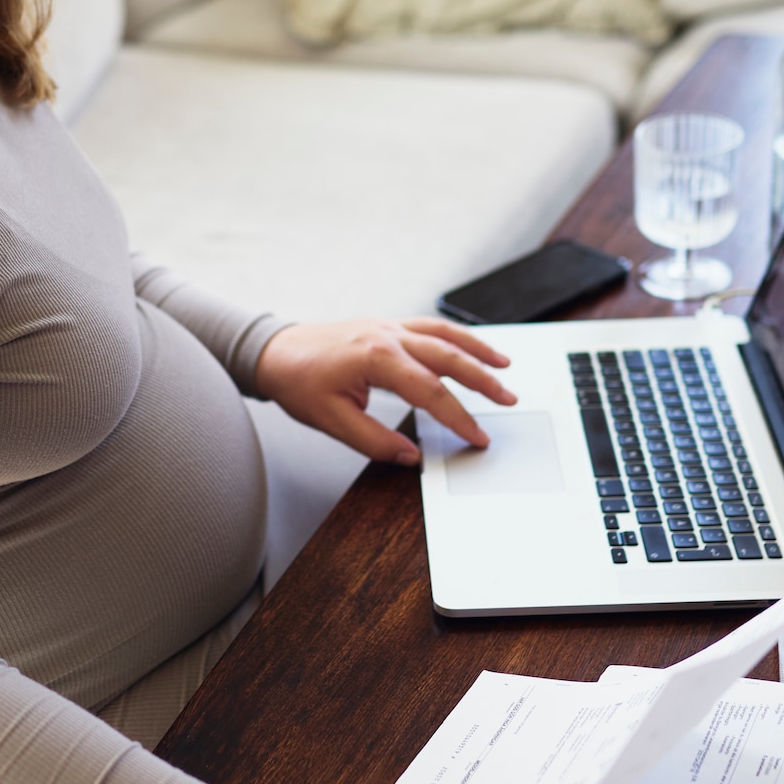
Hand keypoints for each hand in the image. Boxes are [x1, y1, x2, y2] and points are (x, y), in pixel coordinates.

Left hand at [253, 319, 514, 464]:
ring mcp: (389, 327)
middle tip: (508, 400)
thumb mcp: (332, 421)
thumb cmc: (299, 382)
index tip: (478, 438)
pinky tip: (470, 348)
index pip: (431, 392)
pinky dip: (456, 337)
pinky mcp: (387, 326)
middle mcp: (388, 336)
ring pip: (444, 335)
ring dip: (477, 350)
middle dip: (482, 381)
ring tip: (504, 367)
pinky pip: (430, 327)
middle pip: (448, 357)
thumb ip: (375, 441)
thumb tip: (412, 456)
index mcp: (377, 358)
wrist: (275, 352)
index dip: (459, 418)